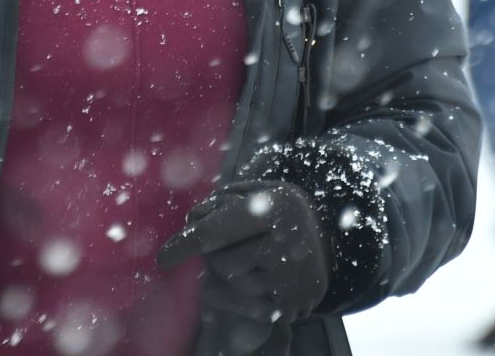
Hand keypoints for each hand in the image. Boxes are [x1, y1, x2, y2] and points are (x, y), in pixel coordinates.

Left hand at [157, 180, 328, 353]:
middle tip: (218, 246)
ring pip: (238, 282)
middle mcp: (290, 241)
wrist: (332, 241)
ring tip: (254, 257)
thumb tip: (192, 219)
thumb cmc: (280, 211)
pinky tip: (264, 276)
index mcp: (280, 205)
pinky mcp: (296, 303)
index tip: (163, 258)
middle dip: (215, 254)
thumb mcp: (262, 190)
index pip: (218, 231)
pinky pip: (252, 303)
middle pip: (223, 261)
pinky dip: (250, 290)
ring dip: (235, 270)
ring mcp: (296, 276)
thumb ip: (226, 198)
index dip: (186, 244)